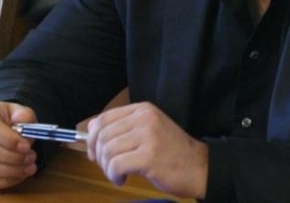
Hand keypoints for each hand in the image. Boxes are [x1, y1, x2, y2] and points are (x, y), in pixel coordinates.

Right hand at [0, 102, 38, 189]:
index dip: (9, 140)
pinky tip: (18, 177)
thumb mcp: (20, 112)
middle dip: (13, 158)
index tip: (26, 147)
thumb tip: (23, 122)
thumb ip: (25, 115)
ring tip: (28, 168)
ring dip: (10, 171)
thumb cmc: (8, 120)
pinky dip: (3, 182)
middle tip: (31, 158)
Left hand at [86, 102, 207, 198]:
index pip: (104, 118)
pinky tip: (122, 180)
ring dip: (107, 168)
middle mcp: (145, 118)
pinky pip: (116, 165)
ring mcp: (148, 136)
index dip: (92, 137)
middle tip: (109, 168)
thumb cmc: (172, 152)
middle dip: (99, 156)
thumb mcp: (148, 132)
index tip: (94, 153)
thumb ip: (122, 127)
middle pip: (103, 135)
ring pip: (107, 151)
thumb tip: (91, 126)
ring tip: (118, 175)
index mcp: (143, 109)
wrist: (199, 167)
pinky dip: (114, 176)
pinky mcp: (149, 156)